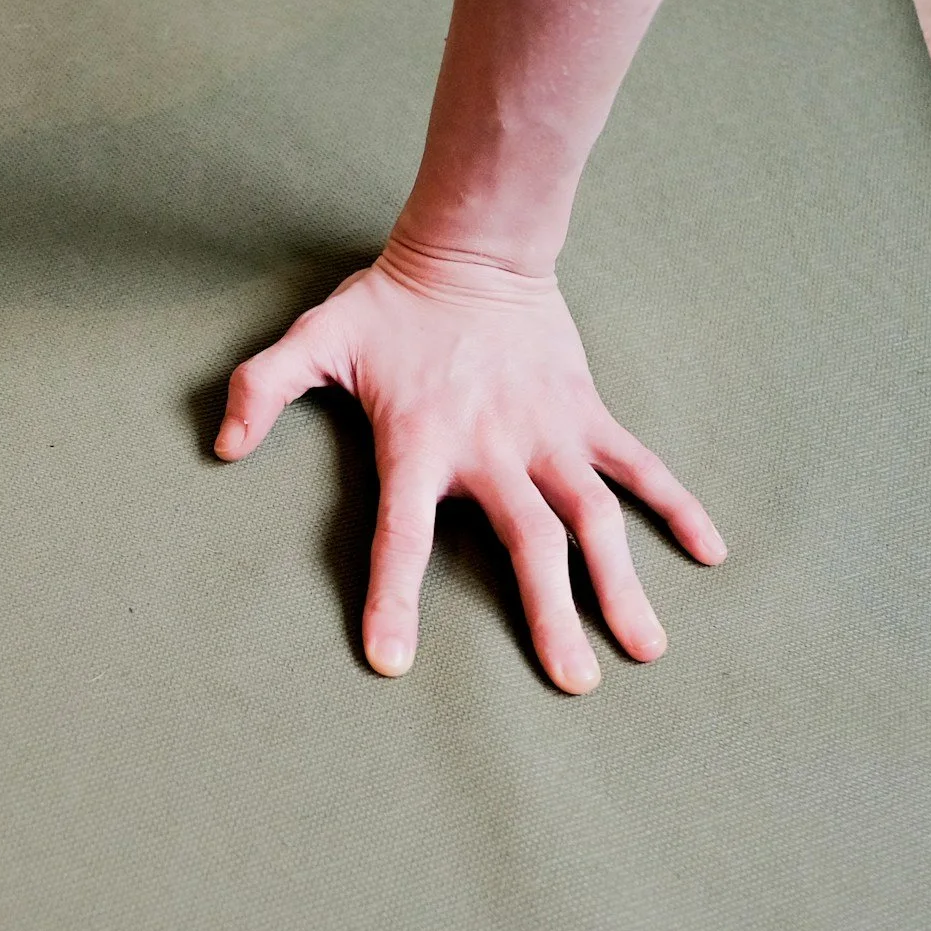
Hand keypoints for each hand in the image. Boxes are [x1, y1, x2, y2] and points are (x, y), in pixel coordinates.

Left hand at [215, 240, 724, 691]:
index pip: (402, 535)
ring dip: (621, 582)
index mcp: (421, 442)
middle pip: (529, 542)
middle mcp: (493, 448)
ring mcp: (548, 433)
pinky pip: (639, 465)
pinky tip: (710, 552)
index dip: (393, 597)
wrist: (474, 247)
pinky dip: (676, 505)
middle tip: (573, 682)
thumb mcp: (315, 339)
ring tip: (647, 648)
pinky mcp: (585, 414)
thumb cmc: (389, 306)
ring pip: (594, 517)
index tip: (391, 661)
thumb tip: (221, 445)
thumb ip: (262, 389)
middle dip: (550, 614)